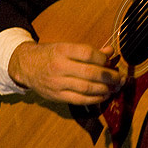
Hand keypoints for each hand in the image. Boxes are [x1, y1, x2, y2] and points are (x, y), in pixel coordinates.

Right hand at [8, 41, 123, 104]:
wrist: (26, 66)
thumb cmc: (51, 54)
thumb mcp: (67, 47)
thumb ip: (89, 51)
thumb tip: (111, 52)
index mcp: (62, 50)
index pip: (88, 54)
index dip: (103, 58)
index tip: (110, 61)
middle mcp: (59, 67)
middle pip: (90, 73)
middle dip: (110, 76)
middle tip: (121, 77)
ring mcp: (57, 83)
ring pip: (87, 88)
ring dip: (105, 89)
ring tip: (116, 87)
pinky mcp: (57, 97)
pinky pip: (79, 100)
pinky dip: (95, 99)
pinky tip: (104, 95)